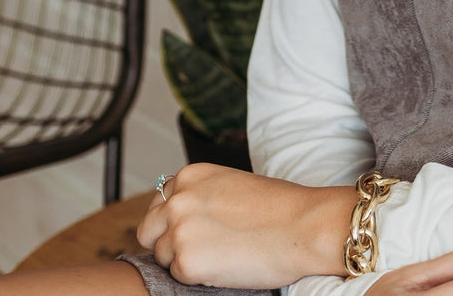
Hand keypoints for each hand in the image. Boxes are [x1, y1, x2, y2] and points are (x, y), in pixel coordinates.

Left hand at [136, 163, 356, 286]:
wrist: (303, 226)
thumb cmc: (278, 207)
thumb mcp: (230, 184)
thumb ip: (200, 195)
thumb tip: (181, 218)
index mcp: (190, 175)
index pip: (158, 203)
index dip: (171, 221)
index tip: (190, 230)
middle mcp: (178, 199)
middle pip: (148, 231)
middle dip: (167, 242)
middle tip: (200, 248)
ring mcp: (179, 231)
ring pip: (162, 257)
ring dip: (184, 261)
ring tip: (221, 254)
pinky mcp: (187, 263)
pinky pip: (179, 277)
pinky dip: (198, 278)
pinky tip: (226, 266)